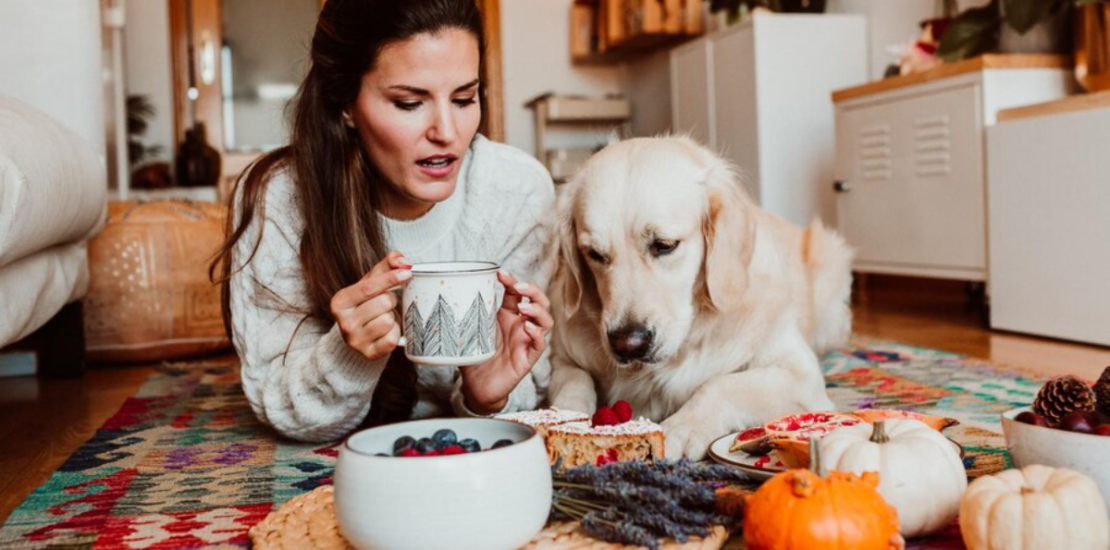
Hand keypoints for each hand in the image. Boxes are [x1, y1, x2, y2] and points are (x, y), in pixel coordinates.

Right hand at [330, 251, 411, 360]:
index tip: (407, 273)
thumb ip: (387, 265)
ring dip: (393, 317)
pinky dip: (395, 333)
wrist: (359, 334)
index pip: (368, 287)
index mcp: (340, 301)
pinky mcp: (369, 354)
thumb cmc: (367, 303)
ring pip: (388, 321)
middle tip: (385, 304)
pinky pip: (392, 339)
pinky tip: (387, 331)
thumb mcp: (372, 281)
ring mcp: (355, 341)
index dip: (390, 278)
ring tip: (384, 317)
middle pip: (383, 303)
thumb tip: (403, 261)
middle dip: (390, 300)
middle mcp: (344, 323)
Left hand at [459, 270, 553, 413]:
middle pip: (539, 302)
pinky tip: (528, 328)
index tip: (500, 272)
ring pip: (546, 321)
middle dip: (533, 290)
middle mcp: (520, 326)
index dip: (512, 280)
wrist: (476, 387)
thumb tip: (449, 293)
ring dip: (537, 311)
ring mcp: (526, 341)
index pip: (517, 292)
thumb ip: (467, 314)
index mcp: (507, 315)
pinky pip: (539, 344)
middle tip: (518, 287)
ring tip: (524, 308)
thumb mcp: (469, 331)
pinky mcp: (528, 359)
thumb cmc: (474, 357)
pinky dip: (536, 334)